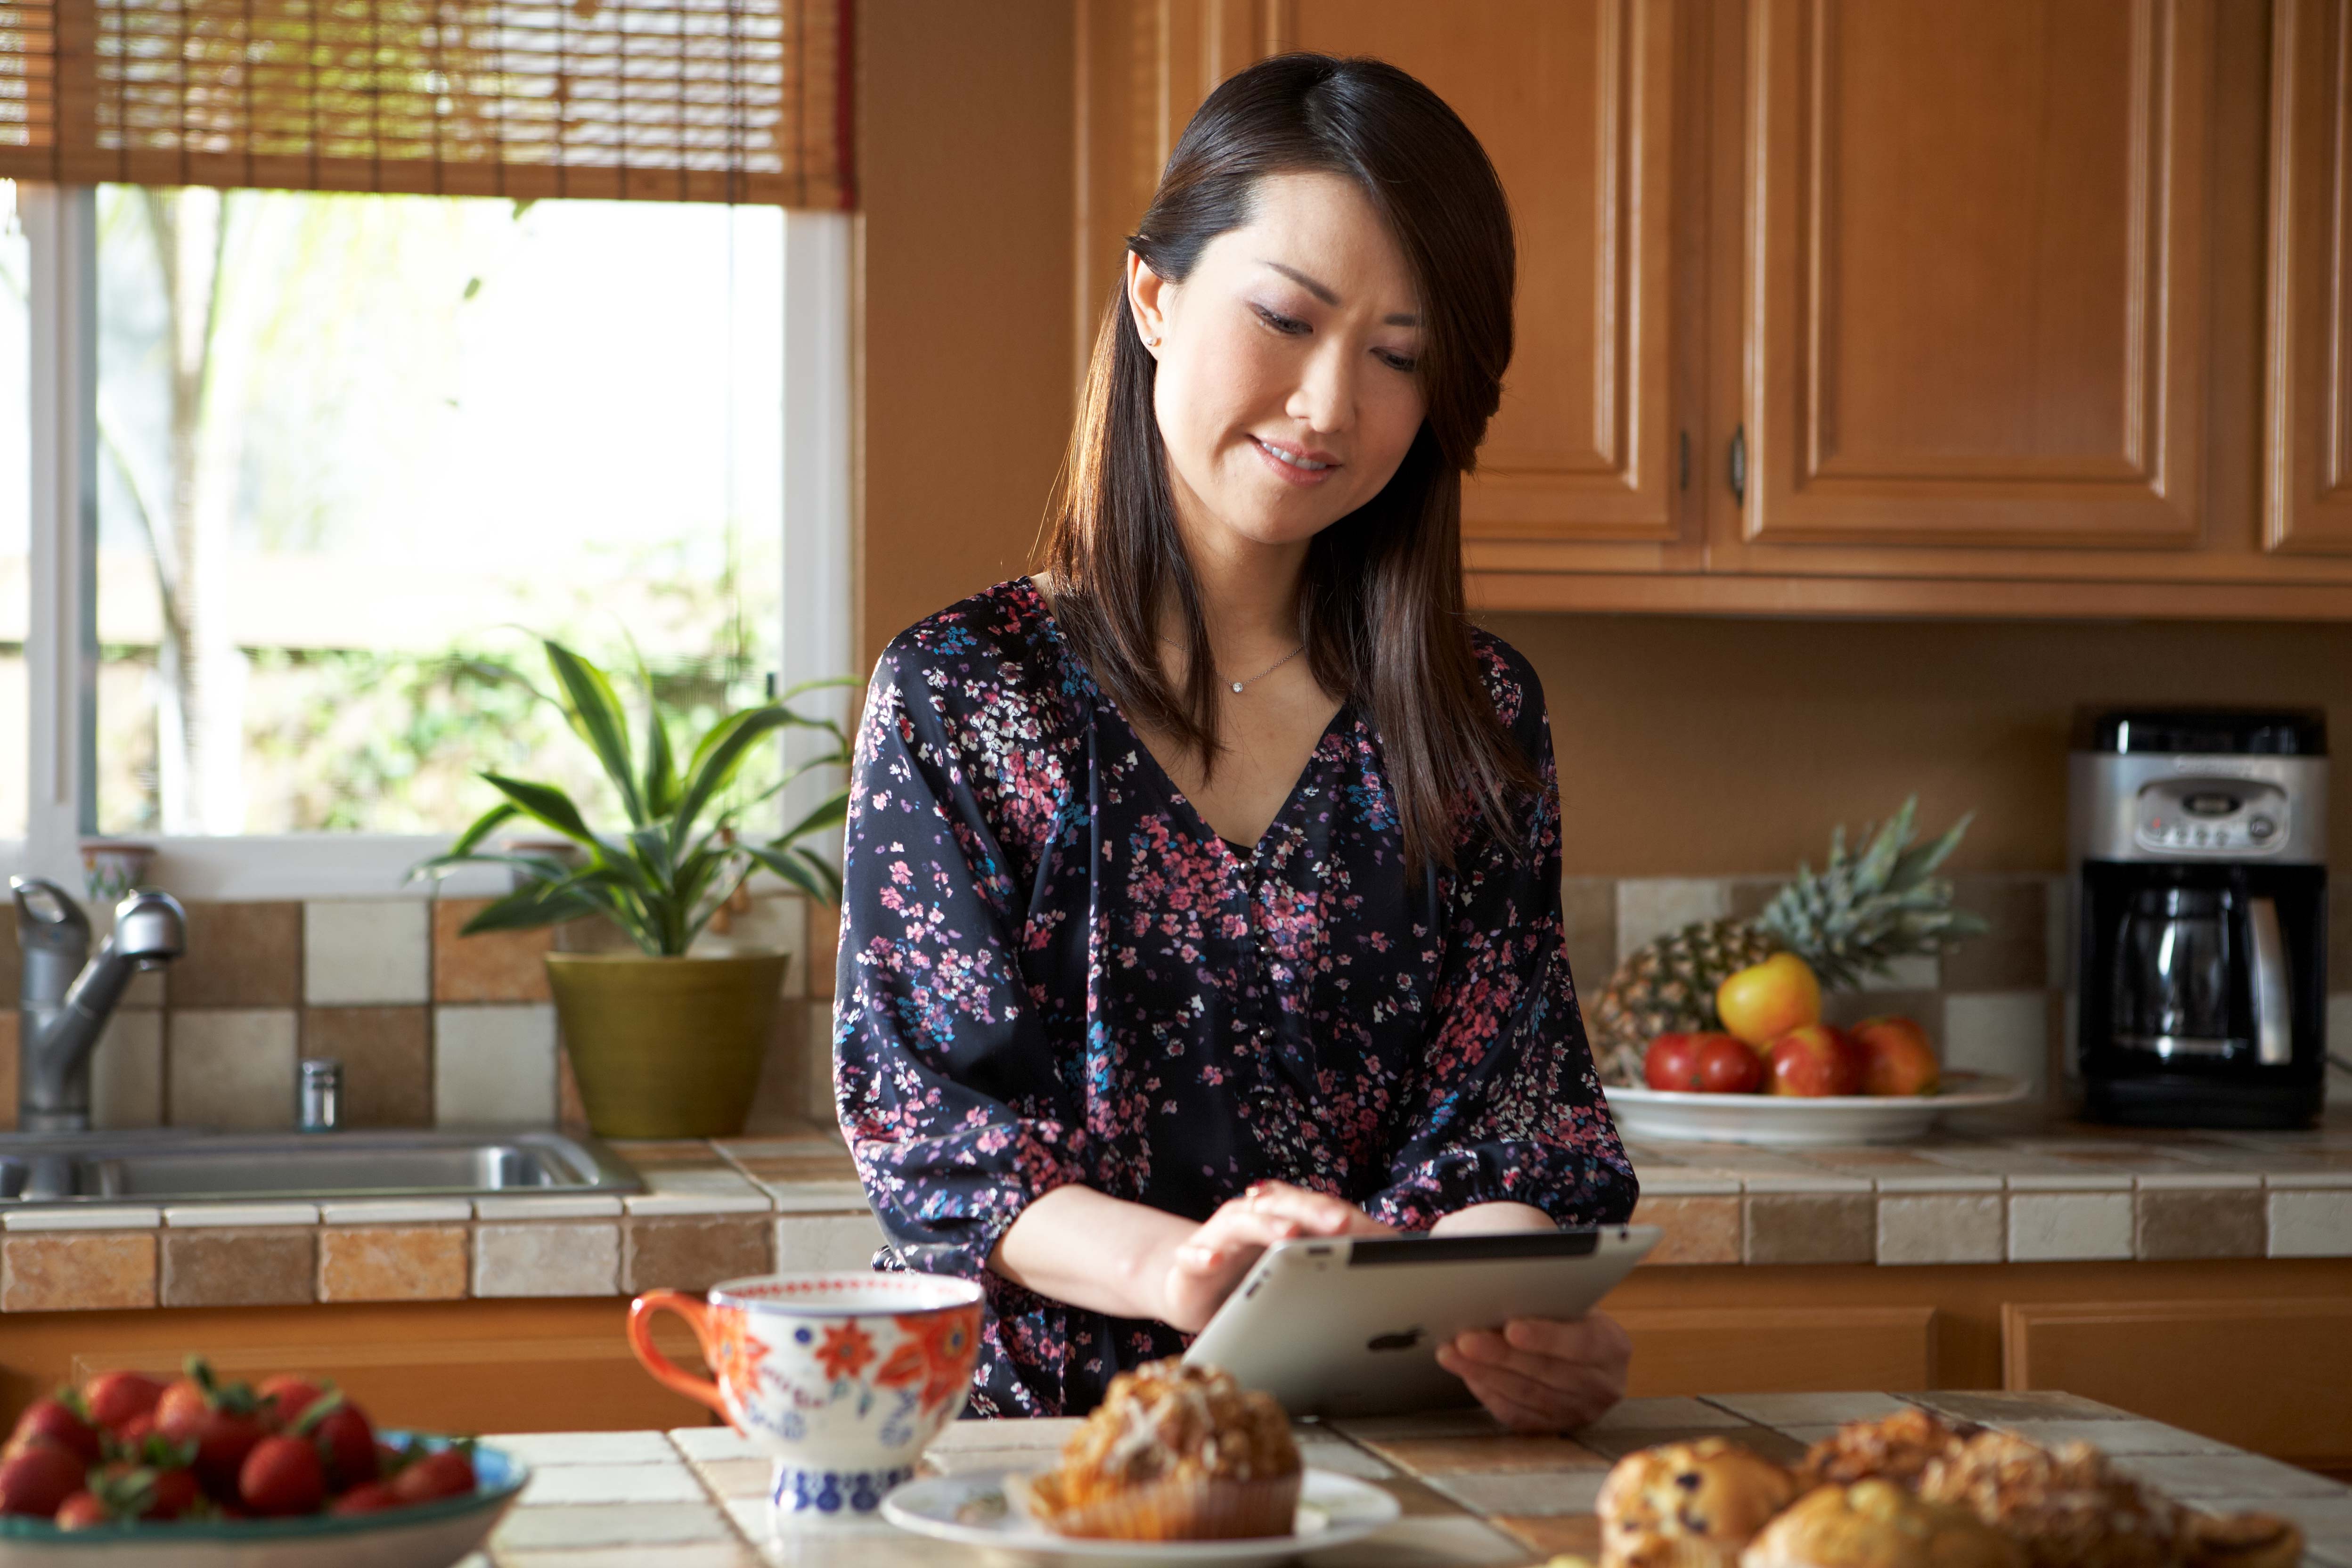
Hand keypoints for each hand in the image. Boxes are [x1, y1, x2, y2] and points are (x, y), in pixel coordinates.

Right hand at [1156, 1181, 1394, 1332]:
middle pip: (1287, 1206)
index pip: (1320, 1212)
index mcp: (1284, 1220)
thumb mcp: (1293, 1275)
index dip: (1350, 1220)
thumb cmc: (1249, 1280)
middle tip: (1341, 1223)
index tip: (1381, 1235)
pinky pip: (1196, 1254)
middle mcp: (1254, 1219)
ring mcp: (1221, 1236)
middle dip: (1316, 1213)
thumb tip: (1390, 1275)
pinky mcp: (1189, 1260)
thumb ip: (1330, 1269)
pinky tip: (1214, 1260)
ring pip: (1245, 1222)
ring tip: (1289, 1234)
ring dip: (1267, 1226)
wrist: (1187, 1286)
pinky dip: (1203, 1254)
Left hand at [1435, 1312, 1630, 1432]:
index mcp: (1613, 1347)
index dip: (1545, 1337)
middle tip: (1464, 1339)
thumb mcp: (1573, 1304)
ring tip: (1452, 1353)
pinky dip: (1487, 1393)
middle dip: (1499, 1355)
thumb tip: (1503, 1295)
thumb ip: (1550, 1303)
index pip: (1580, 1344)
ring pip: (1525, 1394)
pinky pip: (1516, 1414)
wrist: (1584, 1354)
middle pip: (1546, 1372)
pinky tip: (1467, 1373)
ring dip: (1483, 1373)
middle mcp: (1602, 1386)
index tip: (1511, 1328)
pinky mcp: (1553, 1427)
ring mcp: (1579, 1412)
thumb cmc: (1570, 1317)